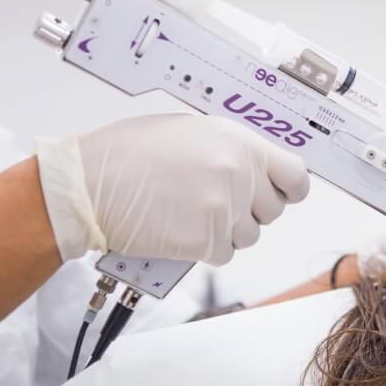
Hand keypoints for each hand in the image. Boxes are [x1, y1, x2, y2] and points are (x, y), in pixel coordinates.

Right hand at [37, 114, 309, 265]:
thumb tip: (257, 168)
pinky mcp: (206, 240)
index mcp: (240, 143)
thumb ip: (231, 150)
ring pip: (249, 236)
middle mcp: (239, 175)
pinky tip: (181, 230)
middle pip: (272, 211)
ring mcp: (225, 209)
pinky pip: (224, 254)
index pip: (296, 176)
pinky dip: (206, 249)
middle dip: (249, 211)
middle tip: (215, 204)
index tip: (280, 194)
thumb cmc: (130, 154)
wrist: (89, 183)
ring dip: (228, 232)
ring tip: (192, 214)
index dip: (289, 189)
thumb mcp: (191, 132)